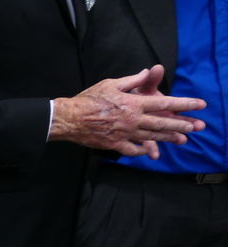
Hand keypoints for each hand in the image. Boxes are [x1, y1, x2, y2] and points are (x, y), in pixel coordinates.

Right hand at [50, 66, 206, 158]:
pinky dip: (143, 150)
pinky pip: (133, 149)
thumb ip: (133, 80)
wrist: (69, 118)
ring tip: (182, 139)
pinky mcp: (115, 144)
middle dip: (182, 124)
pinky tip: (150, 151)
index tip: (199, 105)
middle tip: (196, 126)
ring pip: (152, 136)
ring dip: (168, 138)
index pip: (165, 103)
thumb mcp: (111, 83)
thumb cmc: (89, 99)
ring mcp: (125, 133)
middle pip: (163, 122)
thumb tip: (147, 72)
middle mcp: (133, 119)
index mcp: (134, 103)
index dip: (184, 104)